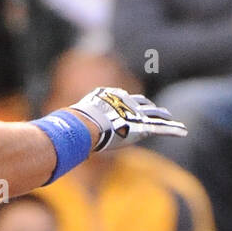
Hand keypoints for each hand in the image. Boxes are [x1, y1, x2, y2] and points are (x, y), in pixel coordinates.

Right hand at [69, 87, 187, 152]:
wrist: (86, 123)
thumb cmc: (74, 123)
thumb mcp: (69, 120)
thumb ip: (66, 126)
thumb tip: (49, 133)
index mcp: (110, 97)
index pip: (122, 98)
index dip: (128, 102)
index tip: (132, 104)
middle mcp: (125, 102)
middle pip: (141, 103)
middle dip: (148, 106)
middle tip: (156, 110)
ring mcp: (135, 114)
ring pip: (154, 114)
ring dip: (163, 117)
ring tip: (171, 119)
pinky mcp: (143, 127)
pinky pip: (162, 128)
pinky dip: (173, 130)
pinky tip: (183, 132)